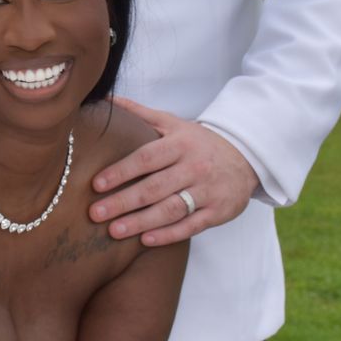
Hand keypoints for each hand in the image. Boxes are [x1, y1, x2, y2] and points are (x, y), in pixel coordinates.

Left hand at [91, 98, 260, 246]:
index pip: (147, 158)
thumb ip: (140, 114)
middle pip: (155, 187)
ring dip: (142, 222)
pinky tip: (146, 240)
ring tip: (115, 231)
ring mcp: (208, 191)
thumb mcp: (173, 124)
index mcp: (180, 143)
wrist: (245, 157)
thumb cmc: (198, 142)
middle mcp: (194, 167)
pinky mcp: (218, 211)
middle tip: (96, 213)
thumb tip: (104, 100)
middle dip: (124, 201)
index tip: (97, 184)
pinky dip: (169, 234)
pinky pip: (191, 226)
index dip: (121, 171)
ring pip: (171, 209)